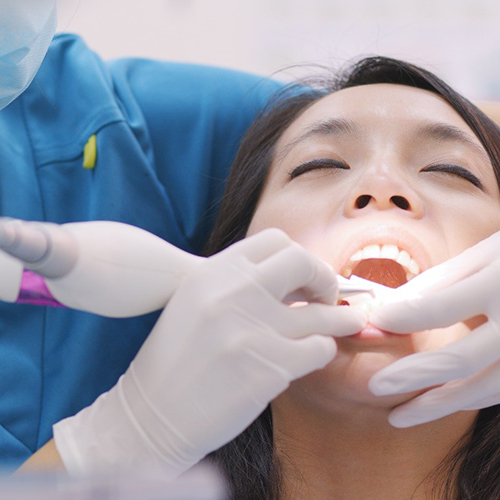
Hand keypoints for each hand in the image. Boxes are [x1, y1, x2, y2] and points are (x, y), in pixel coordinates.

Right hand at [52, 228, 366, 477]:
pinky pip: (319, 349)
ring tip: (350, 322)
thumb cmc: (172, 360)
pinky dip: (323, 351)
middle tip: (330, 295)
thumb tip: (291, 281)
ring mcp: (254, 328)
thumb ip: (237, 285)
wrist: (149, 416)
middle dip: (324, 277)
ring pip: (321, 312)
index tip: (305, 275)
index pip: (274, 240)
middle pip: (302, 262)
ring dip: (339, 318)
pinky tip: (314, 355)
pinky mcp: (270, 368)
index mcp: (213, 271)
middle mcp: (234, 291)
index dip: (298, 256)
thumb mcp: (195, 303)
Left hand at [367, 230, 499, 427]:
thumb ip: (438, 281)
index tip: (374, 323)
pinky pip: (499, 391)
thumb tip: (389, 305)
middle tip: (375, 387)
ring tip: (399, 415)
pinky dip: (467, 399)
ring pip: (484, 389)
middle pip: (460, 360)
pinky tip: (439, 402)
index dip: (403, 317)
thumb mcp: (483, 255)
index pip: (441, 307)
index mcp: (499, 285)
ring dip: (438, 405)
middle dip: (412, 376)